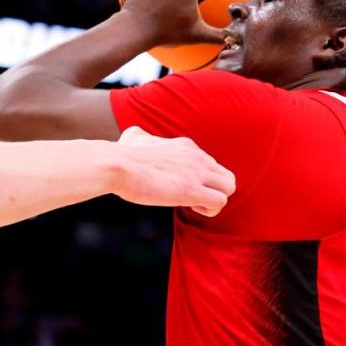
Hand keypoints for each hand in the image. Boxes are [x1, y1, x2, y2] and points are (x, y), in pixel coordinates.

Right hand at [112, 126, 235, 216]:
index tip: (181, 186)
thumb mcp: (133, 137)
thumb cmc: (121, 154)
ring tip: (194, 204)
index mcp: (186, 145)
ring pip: (229, 187)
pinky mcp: (191, 190)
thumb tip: (132, 136)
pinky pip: (220, 201)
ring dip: (215, 200)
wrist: (115, 165)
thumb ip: (139, 135)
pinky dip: (210, 209)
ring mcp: (196, 172)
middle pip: (225, 175)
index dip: (199, 179)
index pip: (209, 163)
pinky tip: (191, 208)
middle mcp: (196, 156)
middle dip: (213, 190)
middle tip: (193, 198)